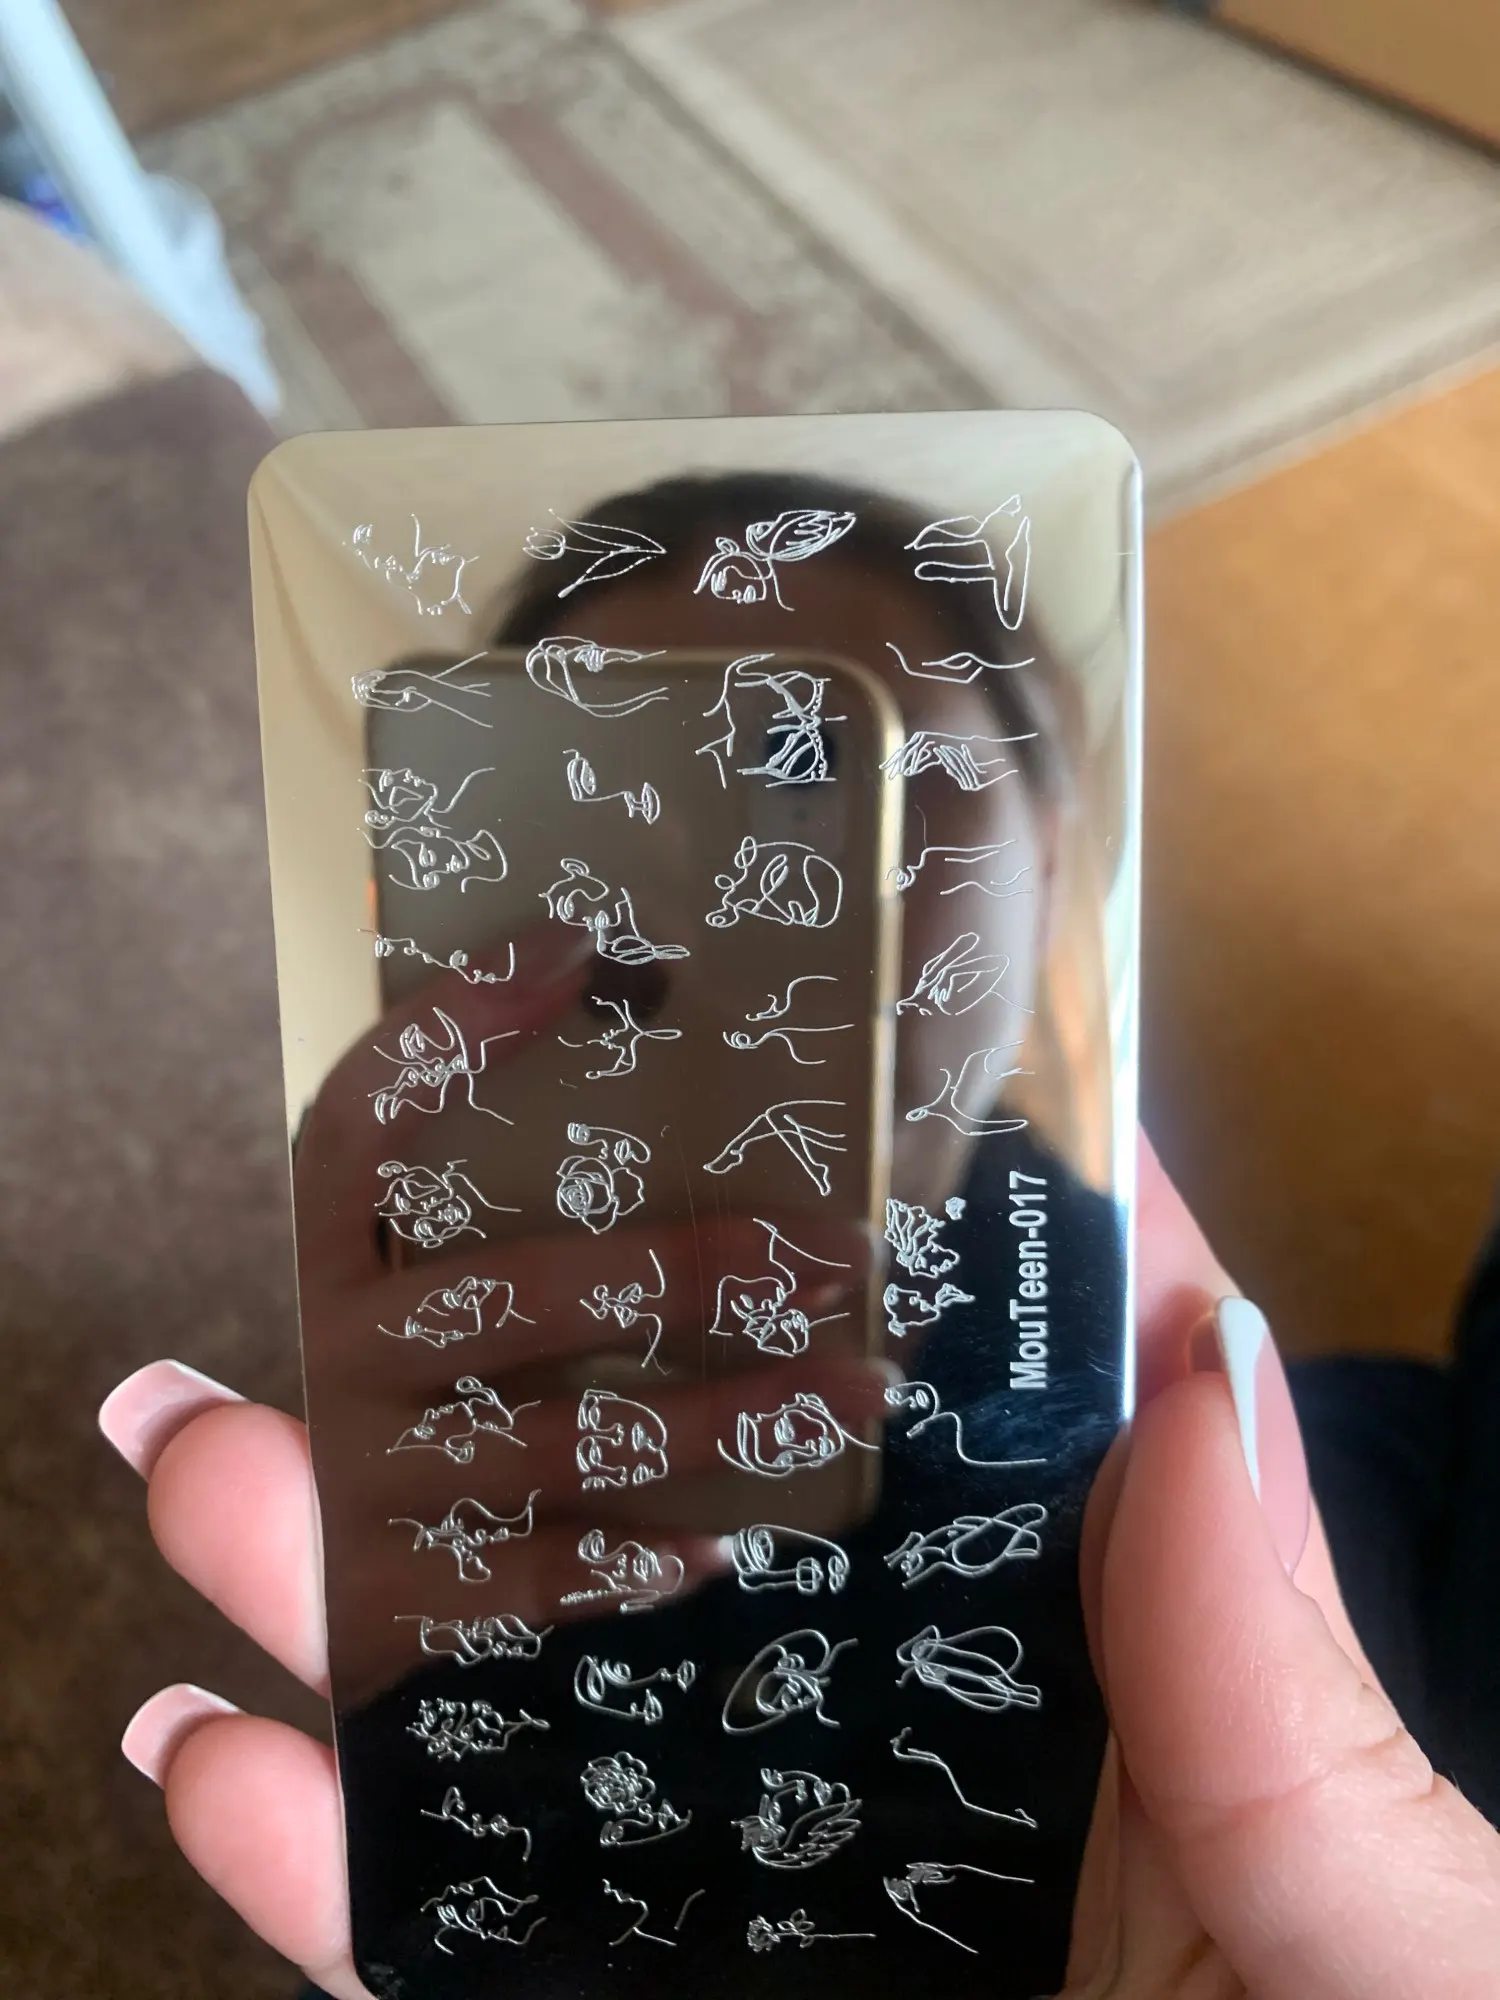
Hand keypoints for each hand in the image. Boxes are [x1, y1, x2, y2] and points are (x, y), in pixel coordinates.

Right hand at [97, 1138, 1499, 1996]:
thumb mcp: (1367, 1921)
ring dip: (352, 1587)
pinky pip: (438, 1962)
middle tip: (383, 1236)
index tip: (763, 1071)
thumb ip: (1279, 1694)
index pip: (972, 1421)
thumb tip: (1203, 1368)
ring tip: (215, 1450)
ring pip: (523, 1721)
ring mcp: (752, 1919)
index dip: (881, 1240)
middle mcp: (898, 1768)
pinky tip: (203, 1757)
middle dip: (521, 1388)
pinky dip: (312, 1870)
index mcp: (1095, 1686)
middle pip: (681, 1540)